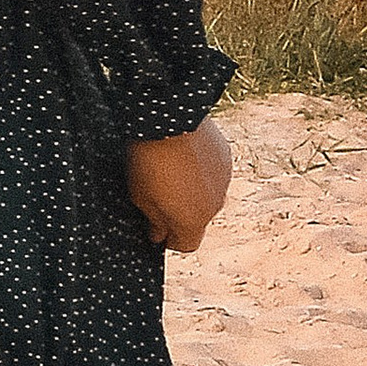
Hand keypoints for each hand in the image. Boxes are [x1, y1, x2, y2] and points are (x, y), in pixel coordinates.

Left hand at [124, 115, 231, 252]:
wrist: (169, 119)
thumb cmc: (149, 162)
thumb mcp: (140, 196)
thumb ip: (154, 221)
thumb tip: (159, 235)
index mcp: (193, 221)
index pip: (186, 245)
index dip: (169, 239)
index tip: (155, 227)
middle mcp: (215, 206)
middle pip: (197, 220)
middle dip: (180, 213)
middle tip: (157, 193)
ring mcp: (224, 182)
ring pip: (206, 195)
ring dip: (192, 190)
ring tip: (169, 169)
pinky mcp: (226, 159)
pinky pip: (212, 173)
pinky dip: (200, 170)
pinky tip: (182, 154)